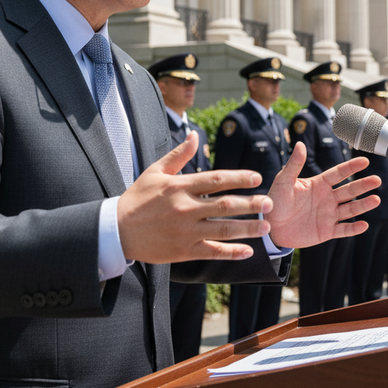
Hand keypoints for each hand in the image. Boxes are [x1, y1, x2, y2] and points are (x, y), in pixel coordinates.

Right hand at [118, 133, 273, 263]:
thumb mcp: (156, 172)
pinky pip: (212, 252)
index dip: (239, 178)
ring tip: (266, 227)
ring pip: (223, 230)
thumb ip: (179, 155)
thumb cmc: (138, 197)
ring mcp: (185, 231)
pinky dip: (231, 253)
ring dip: (247, 228)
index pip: (216, 180)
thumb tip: (195, 135)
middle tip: (270, 203)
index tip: (257, 177)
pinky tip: (247, 251)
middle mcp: (185, 208)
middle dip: (251, 204)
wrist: (117, 230)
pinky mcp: (183, 251)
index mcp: (180, 187)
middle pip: (225, 205)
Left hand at [265, 142, 380, 248]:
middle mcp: (327, 198)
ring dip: (363, 205)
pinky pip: (343, 230)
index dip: (351, 167)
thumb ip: (294, 164)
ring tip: (376, 199)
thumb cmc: (275, 201)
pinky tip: (364, 224)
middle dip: (363, 185)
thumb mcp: (283, 181)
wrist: (270, 227)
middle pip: (348, 190)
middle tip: (377, 180)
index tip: (364, 161)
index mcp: (318, 184)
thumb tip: (300, 143)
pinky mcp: (326, 231)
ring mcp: (328, 215)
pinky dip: (354, 228)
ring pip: (350, 209)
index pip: (338, 173)